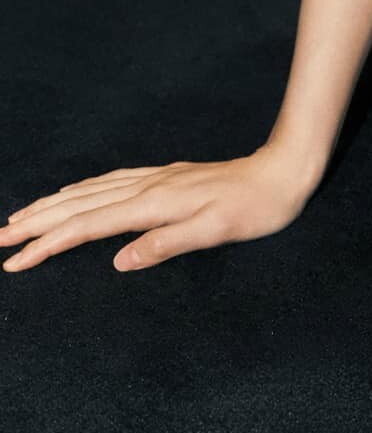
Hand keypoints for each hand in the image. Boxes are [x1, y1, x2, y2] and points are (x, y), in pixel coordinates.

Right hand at [1, 146, 315, 274]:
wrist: (284, 171)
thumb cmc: (255, 208)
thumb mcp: (216, 232)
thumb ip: (166, 244)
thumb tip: (117, 261)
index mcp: (155, 204)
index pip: (88, 226)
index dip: (49, 243)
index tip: (15, 262)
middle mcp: (149, 187)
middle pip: (81, 204)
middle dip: (37, 221)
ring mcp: (157, 179)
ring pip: (92, 191)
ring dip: (54, 204)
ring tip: (22, 217)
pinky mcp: (166, 177)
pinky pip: (110, 183)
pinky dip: (83, 191)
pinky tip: (76, 194)